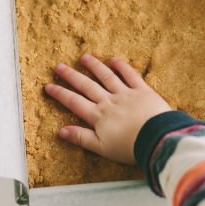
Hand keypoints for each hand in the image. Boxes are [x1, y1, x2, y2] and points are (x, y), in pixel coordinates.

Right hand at [45, 54, 171, 164]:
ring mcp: (126, 94)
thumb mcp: (101, 147)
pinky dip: (122, 67)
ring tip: (84, 58)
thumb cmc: (130, 147)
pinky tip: (114, 60)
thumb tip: (61, 131)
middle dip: (71, 76)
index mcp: (98, 116)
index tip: (49, 86)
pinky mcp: (143, 91)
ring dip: (94, 67)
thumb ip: (81, 137)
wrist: (156, 138)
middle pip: (87, 86)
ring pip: (106, 77)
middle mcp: (109, 102)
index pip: (74, 102)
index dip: (60, 94)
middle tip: (59, 67)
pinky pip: (131, 76)